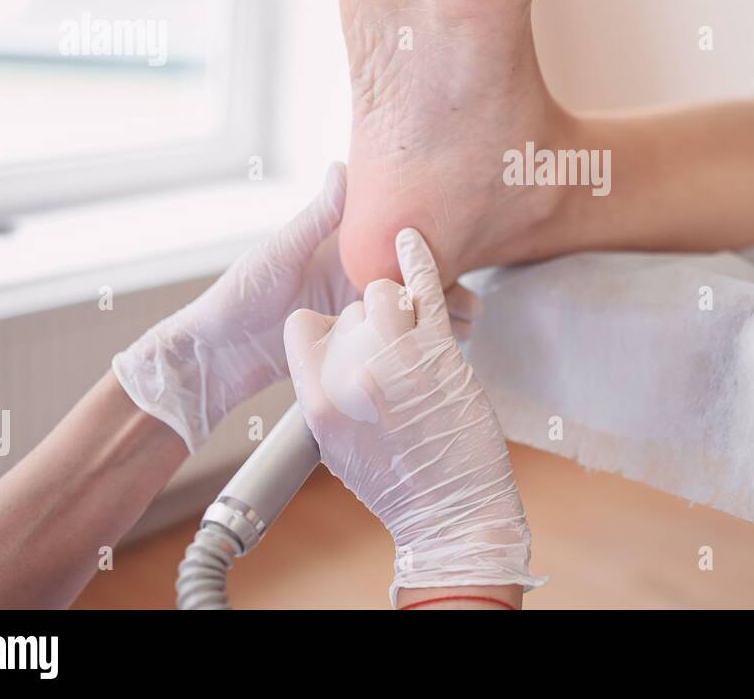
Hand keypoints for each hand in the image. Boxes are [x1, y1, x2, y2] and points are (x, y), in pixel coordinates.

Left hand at [113, 164, 481, 451]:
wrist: (214, 357)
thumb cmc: (237, 297)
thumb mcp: (280, 253)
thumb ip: (317, 217)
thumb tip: (343, 166)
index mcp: (340, 250)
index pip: (395, 243)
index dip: (430, 247)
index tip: (459, 252)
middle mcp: (353, 280)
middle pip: (413, 282)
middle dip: (447, 291)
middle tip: (471, 306)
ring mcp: (353, 317)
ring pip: (409, 315)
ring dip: (438, 322)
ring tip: (463, 332)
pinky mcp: (351, 350)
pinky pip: (391, 346)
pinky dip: (417, 349)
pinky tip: (438, 356)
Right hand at [286, 228, 542, 604]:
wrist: (450, 513)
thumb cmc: (397, 485)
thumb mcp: (336, 446)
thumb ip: (326, 396)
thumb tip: (330, 362)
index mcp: (316, 399)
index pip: (303, 326)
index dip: (327, 326)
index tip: (348, 339)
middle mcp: (350, 374)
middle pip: (348, 310)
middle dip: (369, 319)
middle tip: (394, 348)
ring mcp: (395, 358)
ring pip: (384, 292)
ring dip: (398, 300)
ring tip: (411, 324)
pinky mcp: (438, 351)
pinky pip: (424, 288)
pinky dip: (418, 258)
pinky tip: (412, 240)